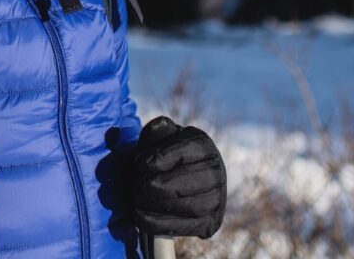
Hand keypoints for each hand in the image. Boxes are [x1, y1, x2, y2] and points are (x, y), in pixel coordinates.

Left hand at [129, 116, 225, 238]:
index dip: (161, 158)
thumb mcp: (156, 138)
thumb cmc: (159, 155)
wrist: (169, 180)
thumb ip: (156, 131)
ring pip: (191, 206)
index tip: (140, 164)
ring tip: (136, 200)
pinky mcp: (209, 223)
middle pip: (191, 181)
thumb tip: (160, 125)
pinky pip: (186, 227)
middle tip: (137, 186)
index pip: (185, 150)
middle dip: (159, 186)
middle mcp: (216, 170)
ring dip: (158, 206)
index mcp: (202, 145)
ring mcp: (217, 199)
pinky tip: (140, 217)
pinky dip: (160, 224)